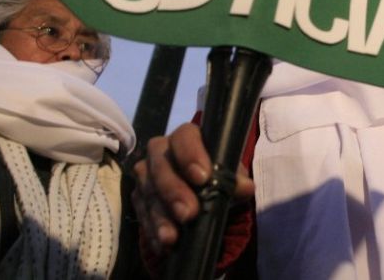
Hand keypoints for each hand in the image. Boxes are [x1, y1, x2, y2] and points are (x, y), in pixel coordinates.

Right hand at [131, 123, 254, 254]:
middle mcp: (161, 151)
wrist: (201, 194)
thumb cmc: (216, 176)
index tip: (202, 178)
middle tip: (188, 213)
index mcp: (186, 138)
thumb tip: (244, 187)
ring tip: (171, 238)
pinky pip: (142, 213)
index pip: (184, 137)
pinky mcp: (138, 197)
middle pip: (161, 165)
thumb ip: (236, 179)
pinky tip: (162, 245)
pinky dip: (152, 231)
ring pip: (148, 192)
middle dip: (173, 191)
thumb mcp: (231, 177)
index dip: (190, 155)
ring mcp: (146, 174)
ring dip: (160, 217)